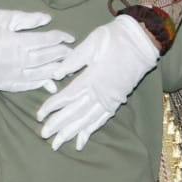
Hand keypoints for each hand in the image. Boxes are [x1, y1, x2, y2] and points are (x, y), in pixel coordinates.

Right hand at [0, 7, 75, 92]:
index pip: (45, 41)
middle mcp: (14, 60)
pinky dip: (38, 84)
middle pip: (45, 58)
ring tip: (67, 68)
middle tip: (73, 53)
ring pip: (38, 74)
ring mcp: (8, 74)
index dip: (60, 38)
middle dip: (61, 55)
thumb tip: (48, 19)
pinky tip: (49, 83)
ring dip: (54, 71)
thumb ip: (26, 19)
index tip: (70, 37)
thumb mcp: (2, 16)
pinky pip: (25, 86)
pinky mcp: (2, 83)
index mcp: (15, 42)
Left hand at [35, 15, 159, 150]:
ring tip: (58, 143)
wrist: (142, 40)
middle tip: (44, 135)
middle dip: (58, 125)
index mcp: (92, 77)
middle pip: (75, 112)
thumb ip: (74, 60)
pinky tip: (82, 139)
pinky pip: (103, 118)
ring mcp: (110, 98)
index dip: (52, 107)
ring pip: (87, 119)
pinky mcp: (118, 99)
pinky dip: (91, 129)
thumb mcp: (92, 43)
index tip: (39, 115)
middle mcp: (100, 92)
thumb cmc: (115, 38)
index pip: (67, 96)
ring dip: (72, 132)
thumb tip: (56, 74)